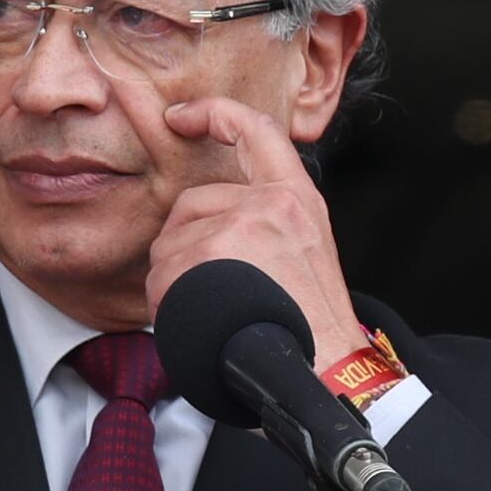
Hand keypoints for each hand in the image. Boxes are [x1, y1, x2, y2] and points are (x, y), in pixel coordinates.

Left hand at [147, 96, 368, 366]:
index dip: (213, 113)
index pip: (257, 132)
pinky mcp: (211, 253)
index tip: (180, 115)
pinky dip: (166, 304)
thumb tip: (214, 223)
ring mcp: (239, 226)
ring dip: (175, 282)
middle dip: (185, 244)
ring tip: (213, 315)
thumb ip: (269, 225)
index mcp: (297, 200)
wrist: (329, 377)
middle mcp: (271, 204)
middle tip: (211, 291)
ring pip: (171, 243)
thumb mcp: (307, 257)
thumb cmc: (313, 333)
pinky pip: (161, 274)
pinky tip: (196, 324)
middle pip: (192, 202)